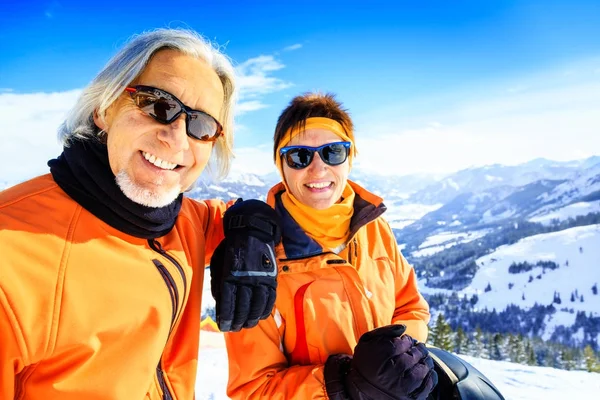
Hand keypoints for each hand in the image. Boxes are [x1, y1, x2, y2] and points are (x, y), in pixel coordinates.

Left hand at [210, 199, 280, 331]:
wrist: (252, 231)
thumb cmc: (231, 249)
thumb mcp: (218, 263)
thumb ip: (218, 283)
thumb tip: (220, 303)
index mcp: (230, 275)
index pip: (228, 303)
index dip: (227, 317)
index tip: (225, 327)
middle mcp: (246, 279)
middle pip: (243, 307)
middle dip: (238, 321)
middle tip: (235, 328)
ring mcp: (261, 279)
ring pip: (258, 305)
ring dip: (252, 318)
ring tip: (247, 325)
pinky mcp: (271, 278)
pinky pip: (270, 298)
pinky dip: (265, 309)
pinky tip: (260, 316)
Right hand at [324, 325, 437, 399]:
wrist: (360, 390)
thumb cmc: (366, 361)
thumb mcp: (367, 341)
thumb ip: (385, 331)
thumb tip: (404, 327)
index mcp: (381, 357)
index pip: (404, 343)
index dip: (406, 340)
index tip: (403, 342)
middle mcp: (392, 373)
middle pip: (415, 355)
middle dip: (417, 350)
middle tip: (414, 349)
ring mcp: (402, 387)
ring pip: (423, 369)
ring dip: (424, 361)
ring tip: (418, 359)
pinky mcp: (410, 398)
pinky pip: (428, 384)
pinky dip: (430, 376)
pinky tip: (424, 371)